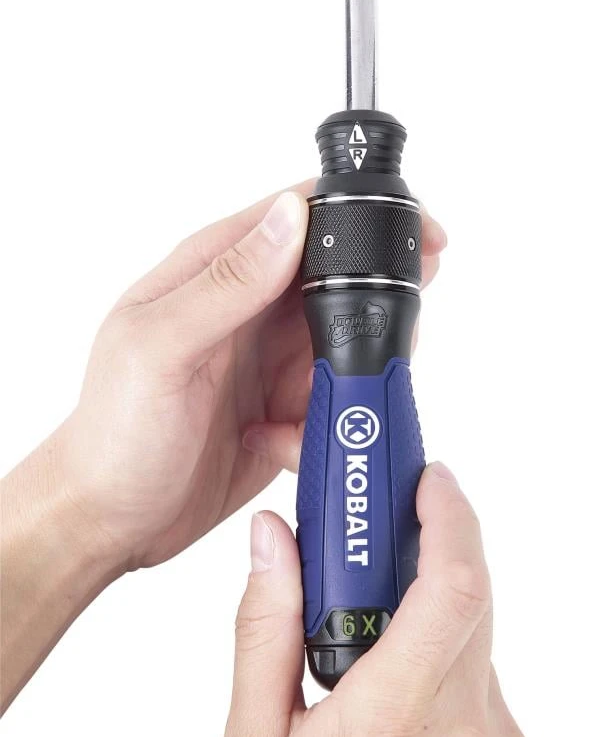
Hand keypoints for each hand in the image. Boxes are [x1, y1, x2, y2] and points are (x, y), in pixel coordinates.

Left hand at [1, 183, 444, 709]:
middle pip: (335, 280)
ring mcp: (266, 361)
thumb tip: (293, 217)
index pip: (295, 218)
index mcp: (210, 274)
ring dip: (353, 372)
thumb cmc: (115, 433)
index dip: (358, 217)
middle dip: (375, 303)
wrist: (110, 520)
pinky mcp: (282, 410)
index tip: (417, 233)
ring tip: (315, 406)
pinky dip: (327, 422)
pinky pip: (334, 400)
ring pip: (345, 342)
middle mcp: (244, 311)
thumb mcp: (163, 349)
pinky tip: (282, 444)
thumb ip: (229, 283)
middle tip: (397, 333)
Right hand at [221, 464, 554, 736]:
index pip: (452, 590)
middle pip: (469, 603)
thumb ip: (266, 628)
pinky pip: (493, 700)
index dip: (450, 517)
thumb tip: (273, 540)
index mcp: (389, 723)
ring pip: (477, 651)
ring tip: (375, 687)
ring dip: (430, 640)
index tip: (429, 479)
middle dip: (427, 563)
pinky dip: (452, 691)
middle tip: (378, 560)